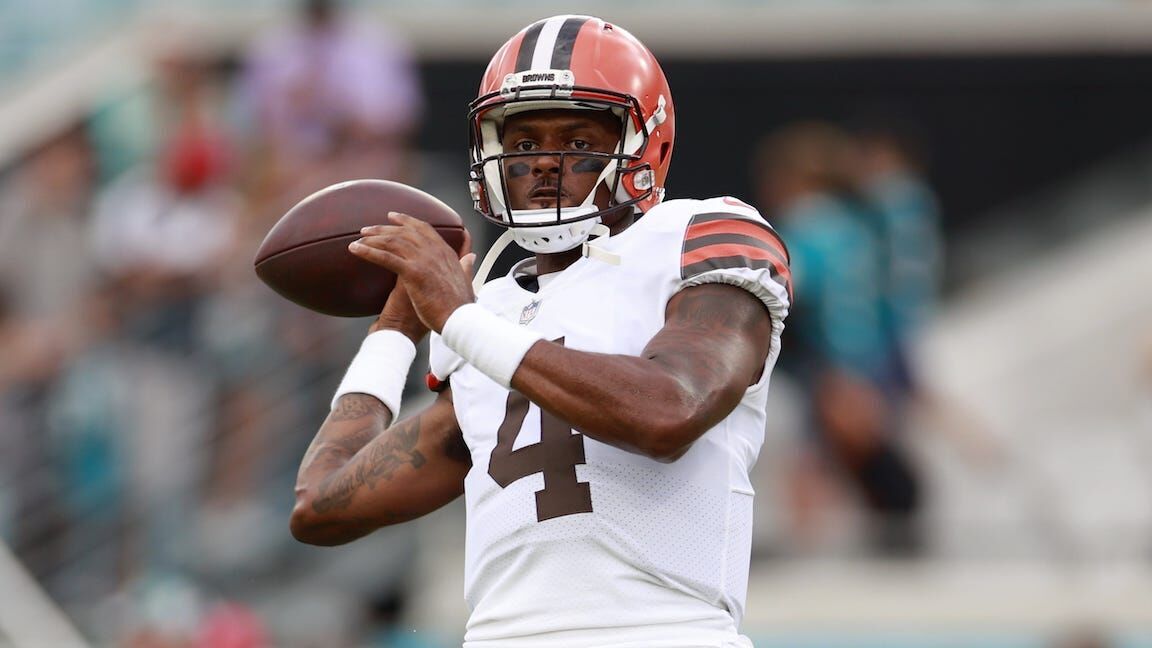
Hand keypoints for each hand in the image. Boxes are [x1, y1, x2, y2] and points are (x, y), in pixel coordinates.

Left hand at [350, 212, 475, 332]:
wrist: (459, 321)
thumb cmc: (460, 307)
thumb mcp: (466, 281)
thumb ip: (466, 266)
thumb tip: (471, 257)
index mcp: (446, 253)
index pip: (424, 229)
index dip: (407, 221)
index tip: (393, 217)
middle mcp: (435, 252)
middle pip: (405, 232)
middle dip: (384, 228)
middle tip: (368, 229)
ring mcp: (424, 260)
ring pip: (394, 241)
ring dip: (373, 238)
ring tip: (358, 239)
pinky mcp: (413, 273)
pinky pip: (386, 258)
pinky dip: (368, 252)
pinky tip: (355, 250)